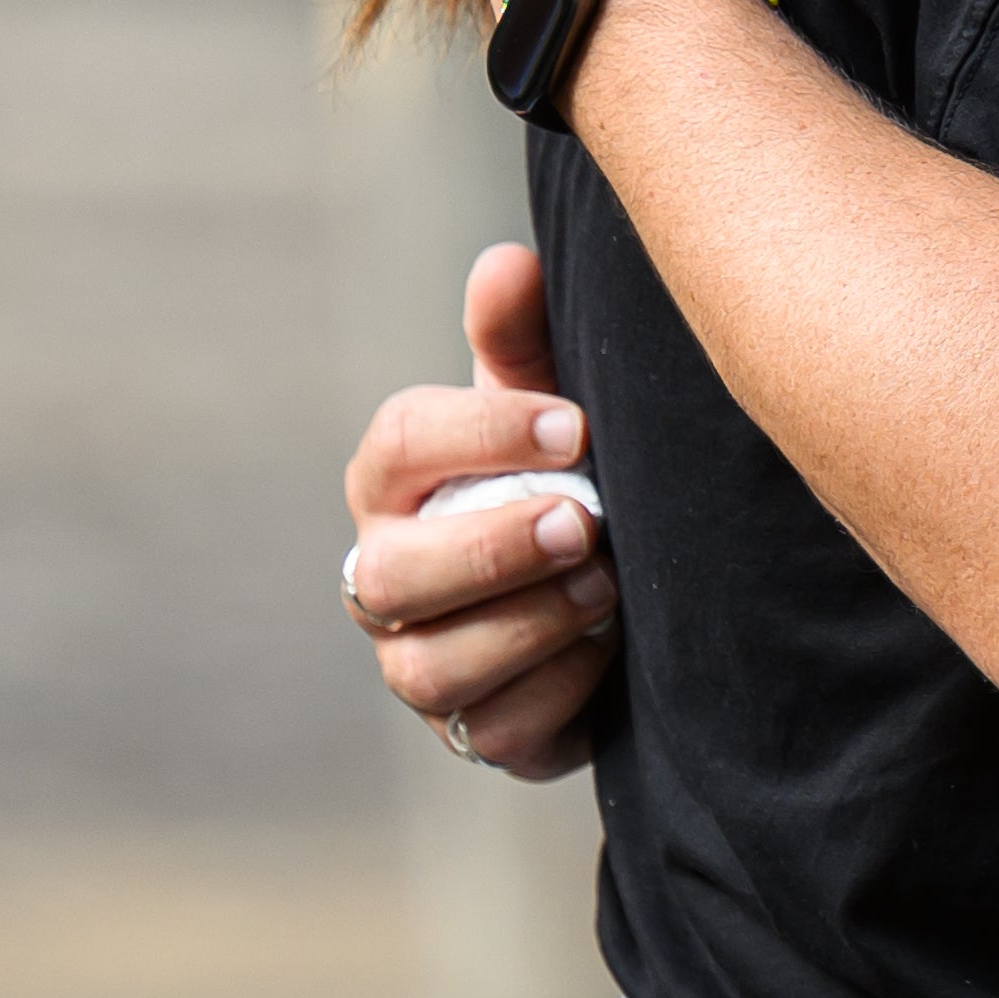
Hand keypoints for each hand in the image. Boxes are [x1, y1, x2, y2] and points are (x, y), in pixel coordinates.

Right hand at [343, 242, 621, 778]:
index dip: (481, 433)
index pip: (399, 445)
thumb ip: (522, 338)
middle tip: (585, 519)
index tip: (575, 423)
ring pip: (430, 670)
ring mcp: (420, 663)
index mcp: (394, 481)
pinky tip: (611, 652)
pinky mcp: (477, 734)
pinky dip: (557, 693)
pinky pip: (496, 732)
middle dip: (491, 548)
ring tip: (606, 588)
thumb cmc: (560, 474)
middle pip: (393, 574)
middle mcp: (386, 576)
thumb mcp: (547, 403)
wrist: (612, 587)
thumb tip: (507, 264)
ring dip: (525, 627)